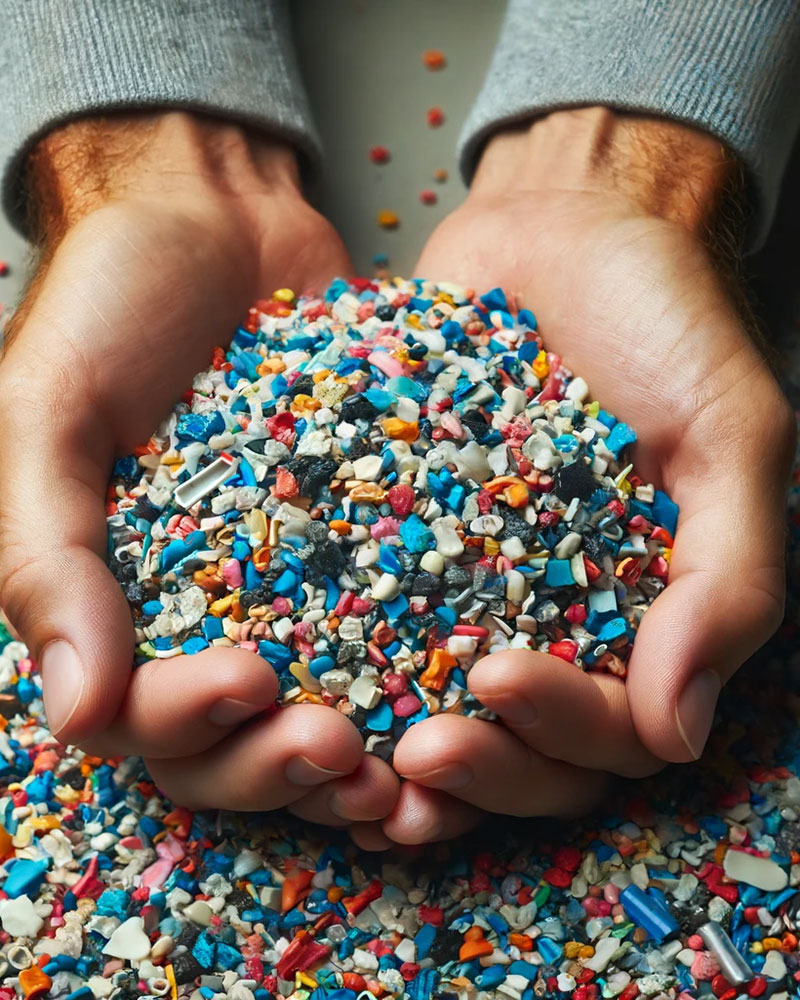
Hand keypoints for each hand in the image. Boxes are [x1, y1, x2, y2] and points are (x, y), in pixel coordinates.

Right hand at [0, 112, 398, 825]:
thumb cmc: (110, 305)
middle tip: (345, 749)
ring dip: (366, 749)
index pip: (142, 721)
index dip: (191, 727)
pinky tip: (477, 673)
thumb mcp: (45, 414)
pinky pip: (398, 614)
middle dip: (284, 763)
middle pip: (238, 743)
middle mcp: (204, 615)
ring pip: (324, 705)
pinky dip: (430, 659)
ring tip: (420, 754)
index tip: (249, 684)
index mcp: (116, 607)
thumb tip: (77, 713)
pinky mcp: (367, 538)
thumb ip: (46, 555)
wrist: (211, 214)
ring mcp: (292, 584)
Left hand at [351, 108, 795, 848]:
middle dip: (474, 764)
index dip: (559, 731)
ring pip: (433, 704)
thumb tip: (678, 731)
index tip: (499, 678)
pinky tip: (273, 669)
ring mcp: (467, 582)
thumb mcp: (730, 438)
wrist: (567, 220)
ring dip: (389, 746)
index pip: (611, 731)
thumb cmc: (665, 323)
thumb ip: (728, 577)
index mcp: (639, 619)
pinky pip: (359, 605)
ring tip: (334, 750)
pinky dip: (325, 651)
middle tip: (413, 753)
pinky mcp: (395, 530)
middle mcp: (552, 620)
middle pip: (519, 746)